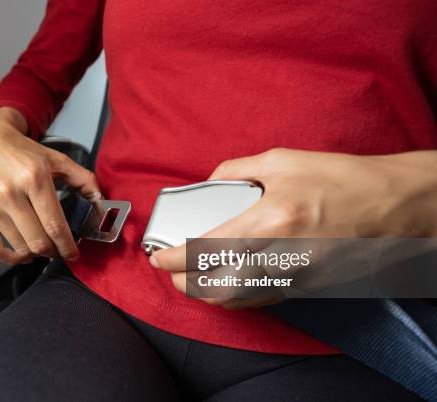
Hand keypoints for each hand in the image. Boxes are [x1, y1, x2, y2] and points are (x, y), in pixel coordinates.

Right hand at [0, 107, 99, 264]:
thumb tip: (99, 200)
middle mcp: (10, 194)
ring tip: (44, 248)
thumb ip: (82, 178)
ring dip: (36, 254)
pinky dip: (10, 259)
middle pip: (38, 241)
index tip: (74, 254)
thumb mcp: (56, 158)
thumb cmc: (20, 151)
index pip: (54, 225)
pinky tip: (22, 254)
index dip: (67, 245)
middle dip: (54, 252)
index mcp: (34, 178)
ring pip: (20, 247)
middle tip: (61, 250)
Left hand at [150, 148, 436, 307]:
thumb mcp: (283, 160)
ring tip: (192, 278)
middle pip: (214, 286)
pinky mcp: (306, 286)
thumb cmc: (343, 179)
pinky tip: (226, 284)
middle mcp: (279, 255)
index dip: (172, 258)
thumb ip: (236, 169)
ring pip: (235, 300)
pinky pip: (260, 300)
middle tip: (170, 271)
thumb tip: (210, 183)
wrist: (393, 206)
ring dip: (205, 293)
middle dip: (183, 283)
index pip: (204, 249)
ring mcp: (294, 277)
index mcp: (270, 219)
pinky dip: (234, 297)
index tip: (157, 257)